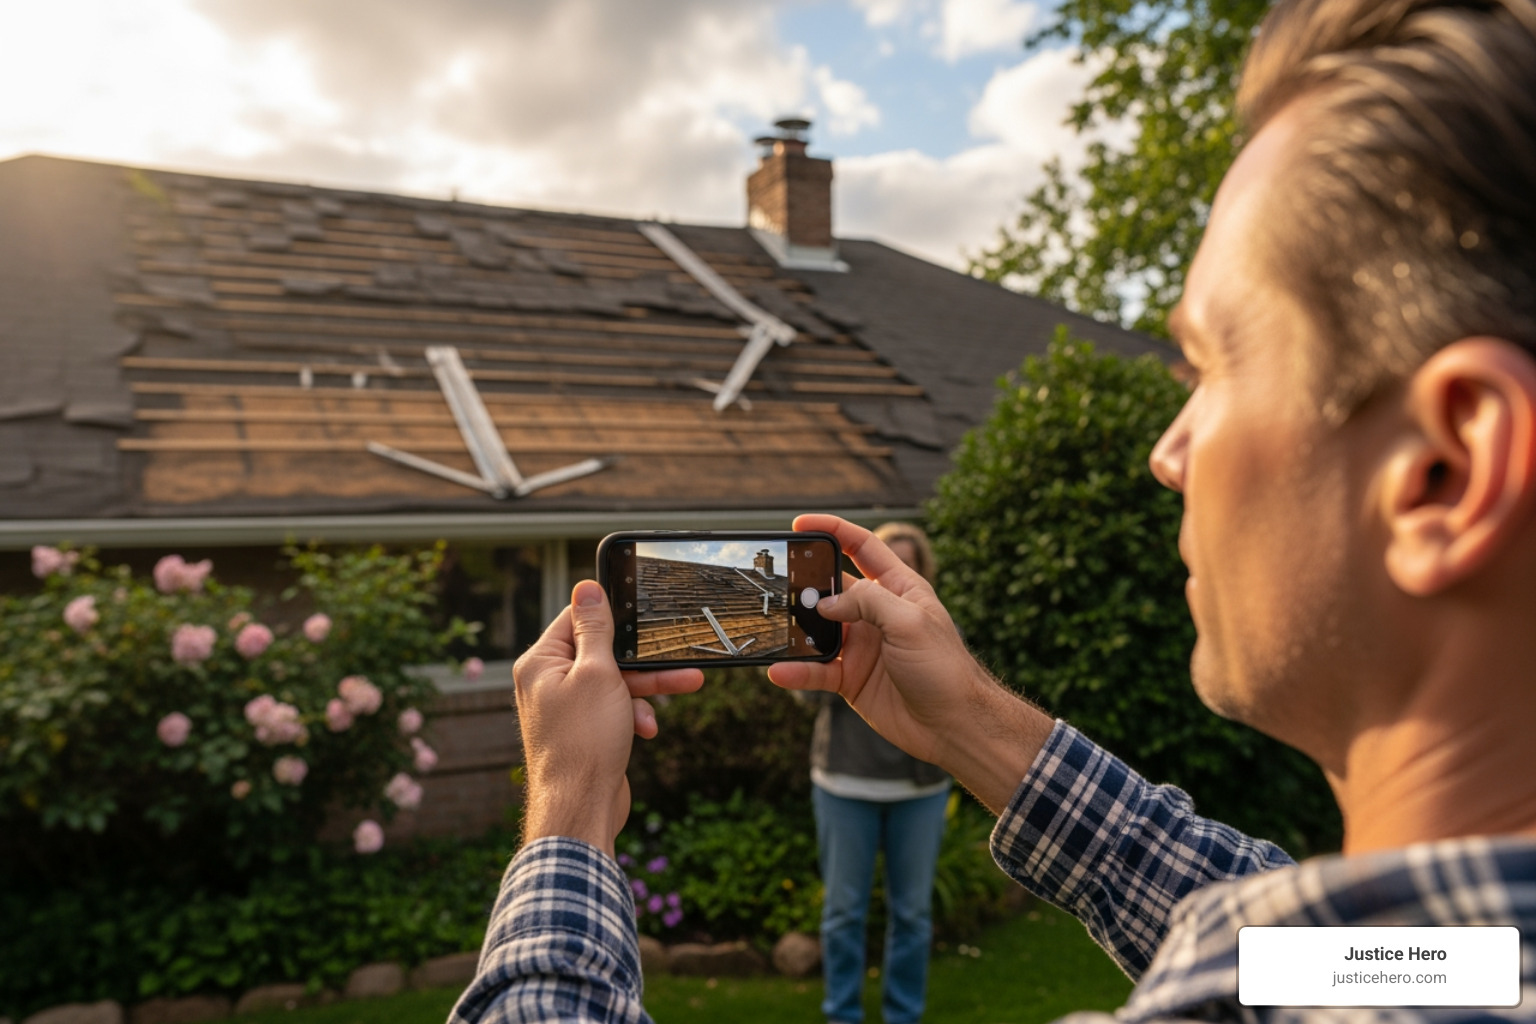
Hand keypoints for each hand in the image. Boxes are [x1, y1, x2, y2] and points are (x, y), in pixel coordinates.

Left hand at [513, 579, 702, 852]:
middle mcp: (548, 682)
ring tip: (686, 684)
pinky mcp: (583, 730)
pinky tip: (647, 729)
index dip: (612, 613)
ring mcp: (566, 708)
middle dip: (642, 658)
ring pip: (613, 682)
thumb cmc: (583, 742)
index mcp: (541, 662)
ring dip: (646, 688)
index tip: (643, 606)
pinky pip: (613, 708)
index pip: (576, 619)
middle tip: (678, 653)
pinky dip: (633, 713)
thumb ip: (595, 629)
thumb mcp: (597, 673)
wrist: (580, 808)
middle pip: (601, 652)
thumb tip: (586, 587)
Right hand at [768, 515, 1053, 812]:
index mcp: (899, 588)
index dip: (833, 530)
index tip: (800, 523)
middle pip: (833, 588)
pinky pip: (817, 670)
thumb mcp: (909, 621)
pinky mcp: (852, 679)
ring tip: (773, 627)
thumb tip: (825, 604)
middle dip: (805, 583)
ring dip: (796, 629)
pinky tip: (779, 671)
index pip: (862, 547)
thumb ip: (867, 602)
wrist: (954, 725)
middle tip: (778, 581)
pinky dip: (797, 670)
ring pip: (819, 630)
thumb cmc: (944, 668)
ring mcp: (863, 646)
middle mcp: (877, 614)